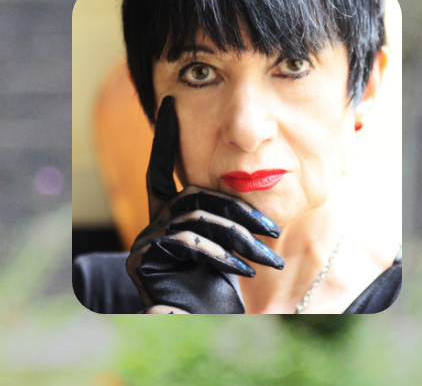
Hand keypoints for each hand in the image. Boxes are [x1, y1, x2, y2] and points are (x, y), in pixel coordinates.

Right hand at [126, 96, 285, 312]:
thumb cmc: (224, 282)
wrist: (206, 322)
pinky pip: (190, 241)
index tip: (170, 102)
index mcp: (169, 212)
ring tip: (270, 257)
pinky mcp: (143, 260)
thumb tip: (259, 167)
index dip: (166, 137)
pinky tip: (247, 269)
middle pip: (196, 195)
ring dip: (240, 236)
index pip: (163, 168)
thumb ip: (235, 210)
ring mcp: (143, 241)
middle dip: (240, 212)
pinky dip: (223, 254)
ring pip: (199, 217)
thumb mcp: (237, 241)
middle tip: (275, 232)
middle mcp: (151, 222)